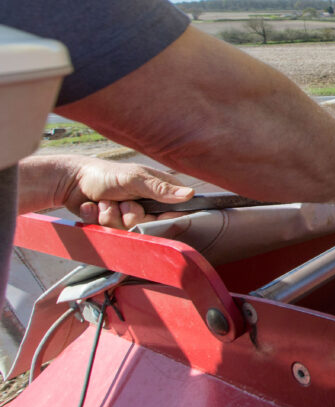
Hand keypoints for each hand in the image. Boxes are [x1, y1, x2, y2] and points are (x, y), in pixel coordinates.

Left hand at [58, 156, 194, 229]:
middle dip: (128, 216)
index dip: (164, 219)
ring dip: (110, 216)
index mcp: (158, 192)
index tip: (151, 216)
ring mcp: (128, 216)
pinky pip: (108, 233)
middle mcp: (146, 206)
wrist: (72, 180)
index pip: (174, 213)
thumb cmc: (106, 173)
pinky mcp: (112, 224)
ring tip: (104, 202)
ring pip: (126, 230)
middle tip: (121, 201)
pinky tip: (93, 207)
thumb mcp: (135, 178)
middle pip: (147, 226)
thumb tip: (190, 194)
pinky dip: (97, 219)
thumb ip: (161, 188)